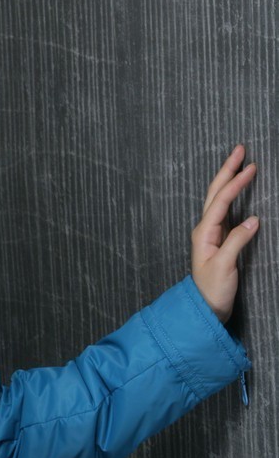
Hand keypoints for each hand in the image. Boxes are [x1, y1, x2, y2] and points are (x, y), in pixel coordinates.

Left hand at [191, 144, 258, 322]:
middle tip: (240, 148)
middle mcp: (205, 229)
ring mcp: (212, 233)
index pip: (220, 202)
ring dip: (229, 178)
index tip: (250, 167)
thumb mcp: (224, 267)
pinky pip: (226, 210)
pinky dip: (233, 195)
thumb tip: (253, 219)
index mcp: (203, 234)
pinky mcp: (220, 239)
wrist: (206, 308)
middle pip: (215, 193)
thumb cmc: (213, 290)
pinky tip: (239, 188)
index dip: (235, 183)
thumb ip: (236, 242)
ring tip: (240, 161)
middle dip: (227, 170)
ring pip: (219, 199)